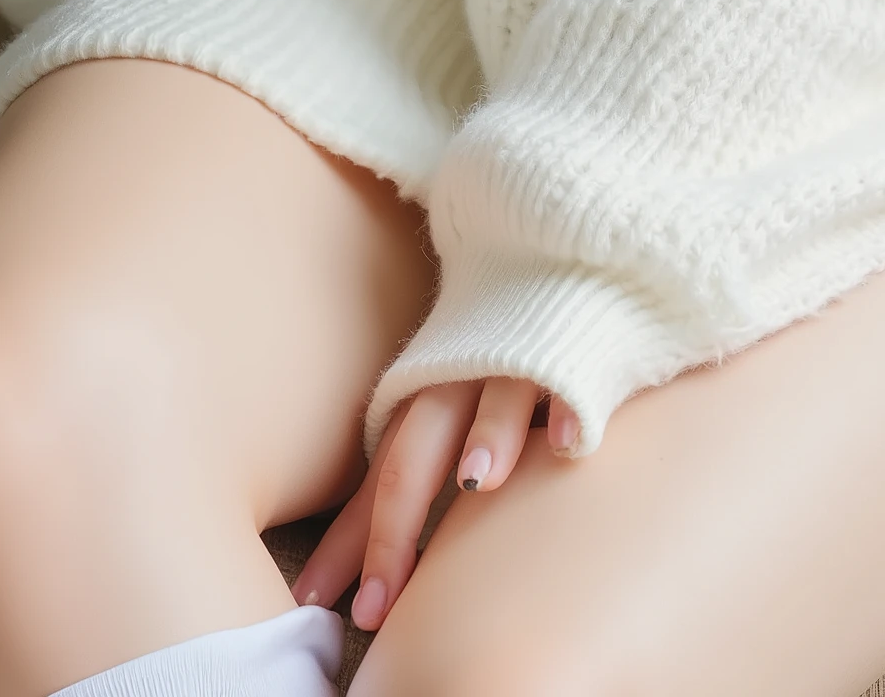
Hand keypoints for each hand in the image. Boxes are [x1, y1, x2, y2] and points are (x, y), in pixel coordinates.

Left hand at [291, 375, 580, 633]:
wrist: (559, 277)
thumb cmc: (497, 356)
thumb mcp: (447, 408)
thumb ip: (416, 468)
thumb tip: (374, 561)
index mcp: (423, 401)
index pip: (376, 481)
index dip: (346, 543)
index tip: (311, 603)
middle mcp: (458, 380)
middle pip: (416, 451)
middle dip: (392, 529)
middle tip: (375, 607)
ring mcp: (517, 358)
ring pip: (493, 395)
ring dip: (485, 435)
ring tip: (476, 484)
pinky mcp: (574, 346)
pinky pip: (572, 374)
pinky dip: (568, 405)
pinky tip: (565, 441)